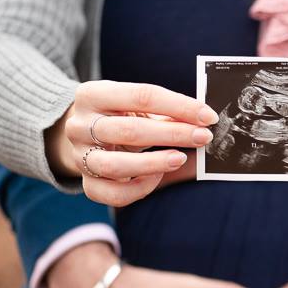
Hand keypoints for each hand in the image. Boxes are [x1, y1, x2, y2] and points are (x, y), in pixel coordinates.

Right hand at [46, 80, 219, 206]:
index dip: (179, 106)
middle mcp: (80, 125)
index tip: (207, 116)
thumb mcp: (134, 105)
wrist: (81, 135)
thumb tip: (203, 119)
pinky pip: (112, 193)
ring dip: (154, 163)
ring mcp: (80, 156)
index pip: (141, 96)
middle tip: (203, 137)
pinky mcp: (85, 182)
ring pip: (116, 166)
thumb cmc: (117, 116)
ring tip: (180, 159)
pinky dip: (139, 188)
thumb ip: (164, 111)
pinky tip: (156, 176)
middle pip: (130, 131)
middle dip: (173, 134)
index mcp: (92, 94)